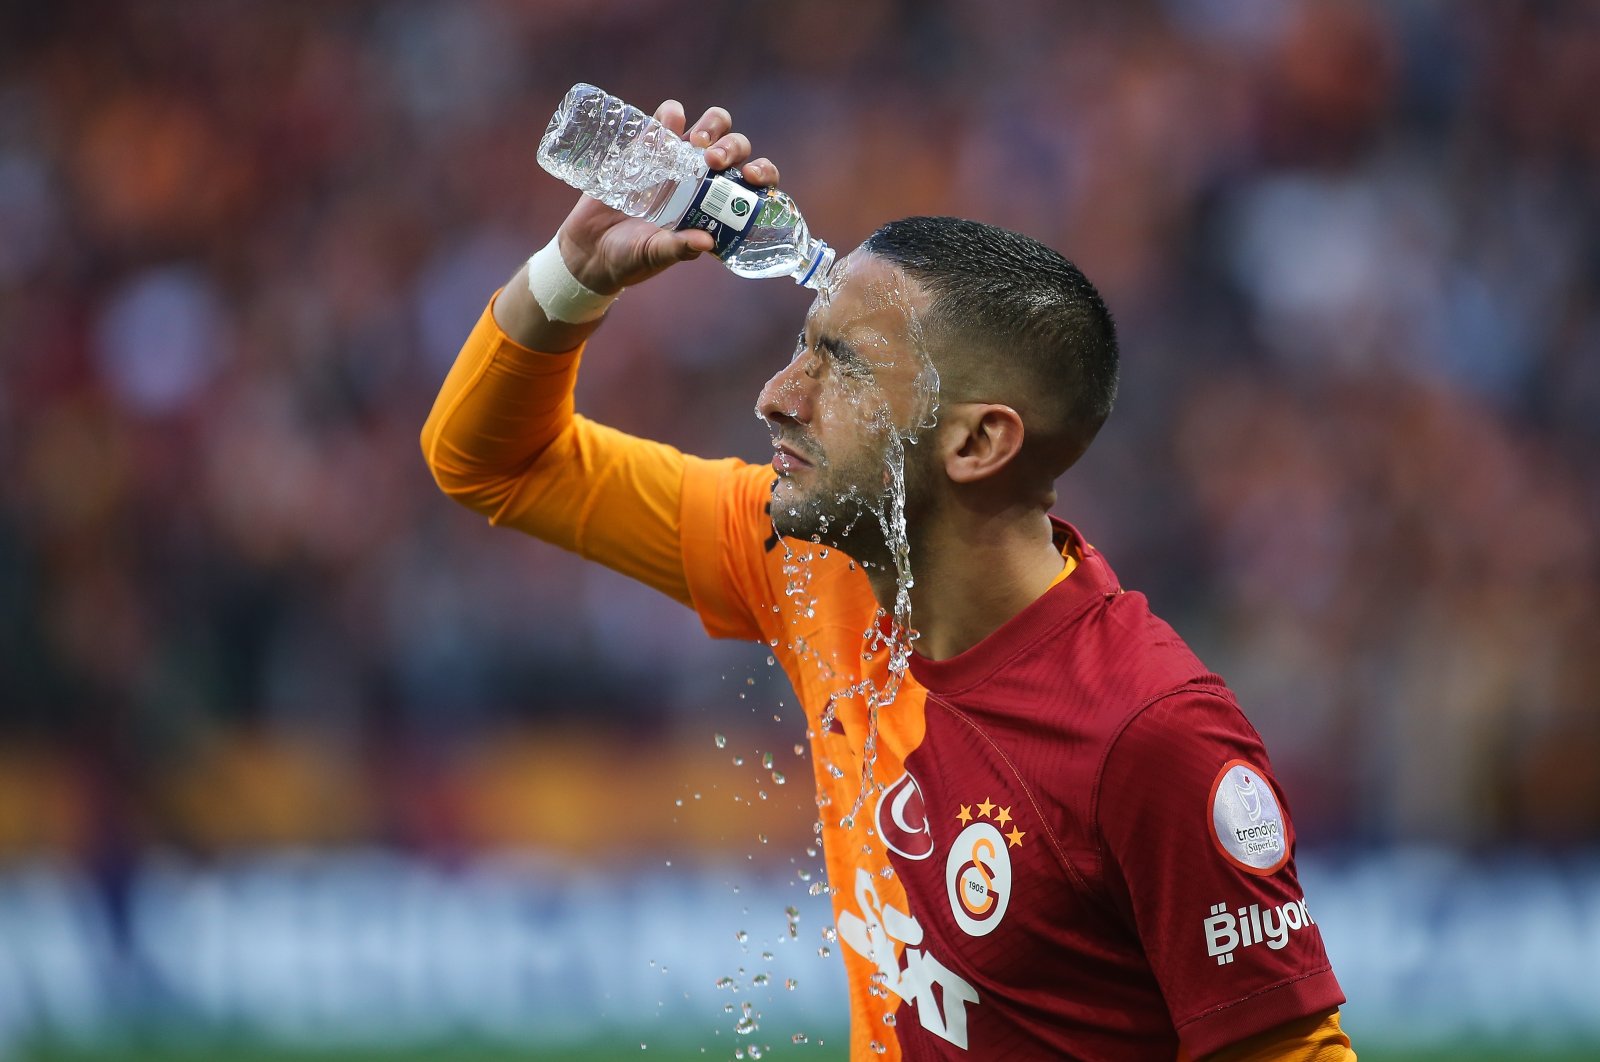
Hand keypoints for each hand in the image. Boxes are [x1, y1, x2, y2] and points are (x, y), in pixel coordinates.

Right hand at [555, 100, 780, 294]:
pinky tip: (667, 122)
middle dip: (732, 147)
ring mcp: (675, 161)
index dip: (762, 173)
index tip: (751, 177)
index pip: (753, 183)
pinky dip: (670, 115)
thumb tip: (707, 242)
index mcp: (715, 207)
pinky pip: (664, 120)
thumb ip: (678, 249)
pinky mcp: (645, 148)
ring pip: (707, 127)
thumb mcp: (654, 255)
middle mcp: (702, 180)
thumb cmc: (629, 258)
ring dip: (710, 125)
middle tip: (713, 161)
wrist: (587, 249)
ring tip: (695, 141)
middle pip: (734, 147)